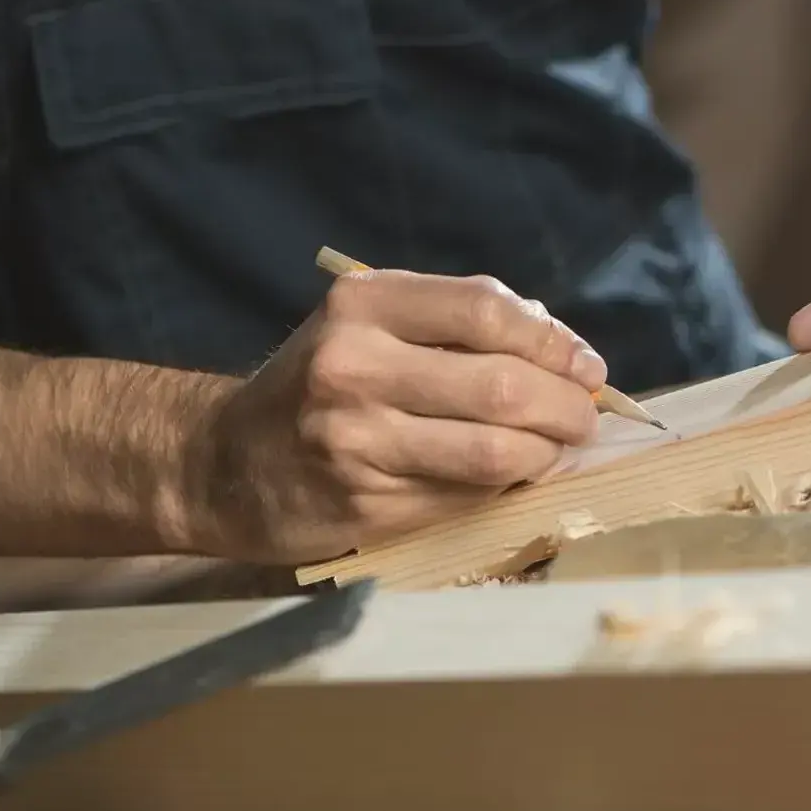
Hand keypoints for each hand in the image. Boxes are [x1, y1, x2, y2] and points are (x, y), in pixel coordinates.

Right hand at [190, 270, 605, 563]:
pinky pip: (467, 496)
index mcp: (362, 306)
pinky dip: (506, 488)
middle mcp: (354, 367)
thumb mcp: (370, 327)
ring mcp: (357, 441)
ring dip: (546, 454)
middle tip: (586, 418)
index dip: (554, 341)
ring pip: (495, 452)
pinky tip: (511, 478)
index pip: (486, 311)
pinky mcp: (366, 505)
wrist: (223, 464)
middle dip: (566, 406)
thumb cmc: (321, 385)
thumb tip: (566, 354)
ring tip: (558, 450)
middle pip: (502, 385)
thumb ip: (458, 324)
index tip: (587, 367)